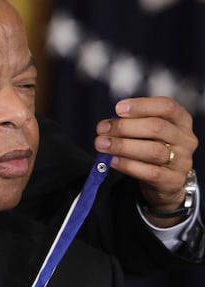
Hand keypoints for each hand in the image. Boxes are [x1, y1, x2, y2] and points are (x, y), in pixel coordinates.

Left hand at [94, 97, 197, 223]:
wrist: (164, 180)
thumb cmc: (152, 147)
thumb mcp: (148, 132)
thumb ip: (134, 123)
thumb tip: (109, 122)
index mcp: (181, 121)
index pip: (167, 106)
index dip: (142, 106)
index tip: (118, 108)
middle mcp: (185, 139)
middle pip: (156, 127)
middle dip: (125, 127)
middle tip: (102, 129)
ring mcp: (182, 161)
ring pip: (152, 150)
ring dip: (123, 146)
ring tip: (102, 144)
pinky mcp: (172, 181)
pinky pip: (149, 172)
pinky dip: (127, 165)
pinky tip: (112, 160)